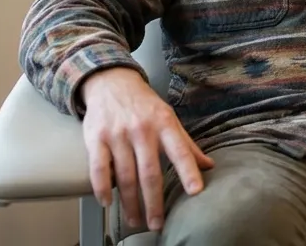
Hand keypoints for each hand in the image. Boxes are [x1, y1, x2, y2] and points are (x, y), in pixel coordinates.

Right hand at [79, 67, 214, 231]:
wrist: (112, 82)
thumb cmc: (144, 105)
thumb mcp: (169, 118)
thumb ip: (186, 144)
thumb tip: (209, 166)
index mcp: (164, 124)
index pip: (180, 151)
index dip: (189, 171)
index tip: (196, 191)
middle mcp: (142, 129)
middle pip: (150, 172)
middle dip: (154, 202)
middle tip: (156, 224)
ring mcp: (117, 134)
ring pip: (124, 176)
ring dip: (129, 202)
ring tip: (134, 220)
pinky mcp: (96, 138)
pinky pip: (98, 168)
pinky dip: (102, 188)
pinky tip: (107, 203)